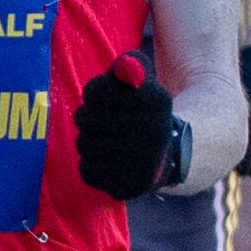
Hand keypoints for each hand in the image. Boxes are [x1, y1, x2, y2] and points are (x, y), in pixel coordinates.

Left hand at [74, 66, 181, 197]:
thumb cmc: (142, 113)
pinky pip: (86, 170)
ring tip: (105, 141)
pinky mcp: (129, 185)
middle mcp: (152, 129)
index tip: (102, 99)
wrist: (167, 155)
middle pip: (85, 118)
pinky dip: (90, 165)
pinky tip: (107, 161)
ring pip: (84, 144)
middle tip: (100, 121)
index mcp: (155, 99)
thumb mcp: (142, 84)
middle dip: (87, 118)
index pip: (94, 92)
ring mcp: (141, 160)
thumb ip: (130, 65)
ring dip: (88, 141)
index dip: (93, 94)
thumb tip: (123, 65)